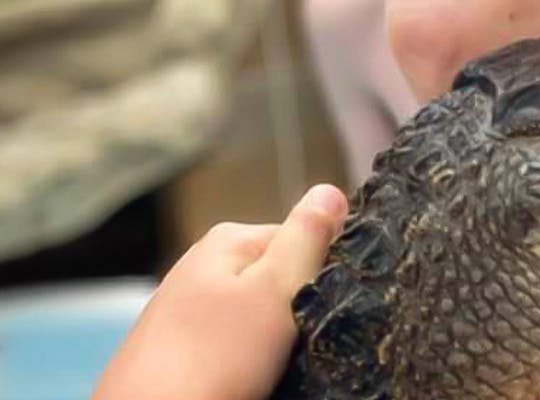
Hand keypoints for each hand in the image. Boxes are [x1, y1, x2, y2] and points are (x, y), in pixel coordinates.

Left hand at [94, 184, 348, 399]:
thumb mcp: (275, 290)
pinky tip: (247, 378)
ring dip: (272, 338)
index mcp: (227, 240)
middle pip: (278, 279)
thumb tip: (331, 188)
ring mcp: (187, 312)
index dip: (321, 272)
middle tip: (295, 340)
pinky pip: (234, 346)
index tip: (321, 305)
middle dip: (294, 307)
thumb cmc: (213, 357)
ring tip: (270, 365)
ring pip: (257, 316)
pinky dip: (247, 360)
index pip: (302, 239)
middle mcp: (202, 267)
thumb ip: (306, 237)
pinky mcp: (179, 353)